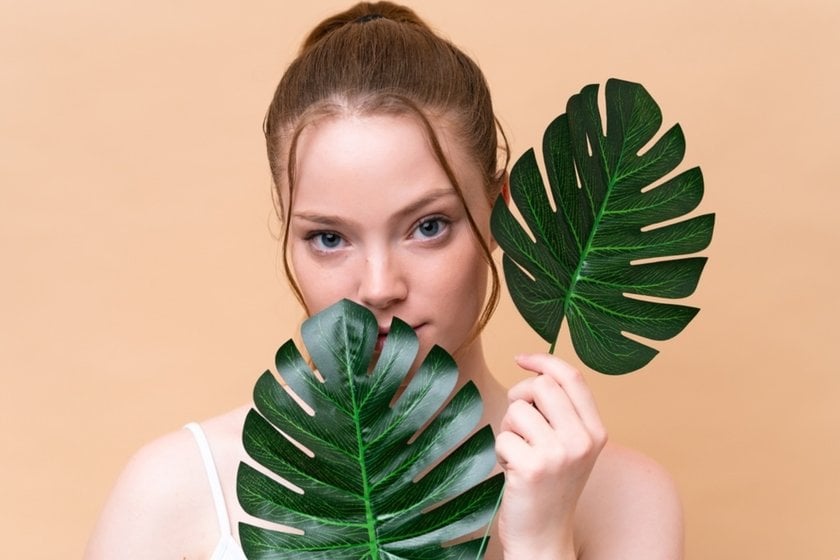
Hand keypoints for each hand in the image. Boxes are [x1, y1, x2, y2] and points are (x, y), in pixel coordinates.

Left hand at [495, 353, 607, 559]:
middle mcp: (582, 440)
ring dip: (509, 428)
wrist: (544, 535)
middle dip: (519, 396)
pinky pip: (503, 436)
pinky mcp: (533, 468)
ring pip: (517, 410)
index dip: (543, 361)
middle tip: (518, 421)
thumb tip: (534, 371)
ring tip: (519, 452)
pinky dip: (502, 451)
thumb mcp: (569, 445)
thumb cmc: (548, 485)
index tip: (521, 359)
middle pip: (541, 386)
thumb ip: (561, 411)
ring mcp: (559, 454)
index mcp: (595, 431)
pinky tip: (513, 471)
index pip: (572, 378)